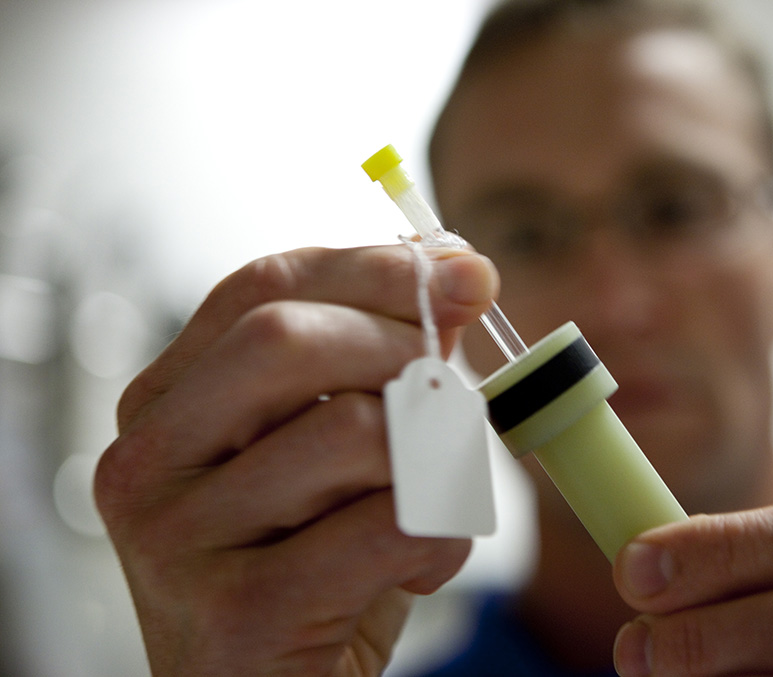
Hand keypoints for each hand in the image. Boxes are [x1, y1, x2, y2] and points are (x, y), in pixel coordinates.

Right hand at [95, 245, 498, 675]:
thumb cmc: (314, 563)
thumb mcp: (341, 449)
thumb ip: (386, 359)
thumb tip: (459, 269)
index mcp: (169, 402)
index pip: (265, 287)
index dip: (373, 269)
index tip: (462, 273)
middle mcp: (150, 459)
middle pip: (287, 340)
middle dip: (400, 349)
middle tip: (451, 393)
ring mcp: (177, 538)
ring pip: (353, 432)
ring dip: (435, 463)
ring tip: (430, 505)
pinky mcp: (235, 612)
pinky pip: (388, 525)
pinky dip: (440, 538)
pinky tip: (417, 568)